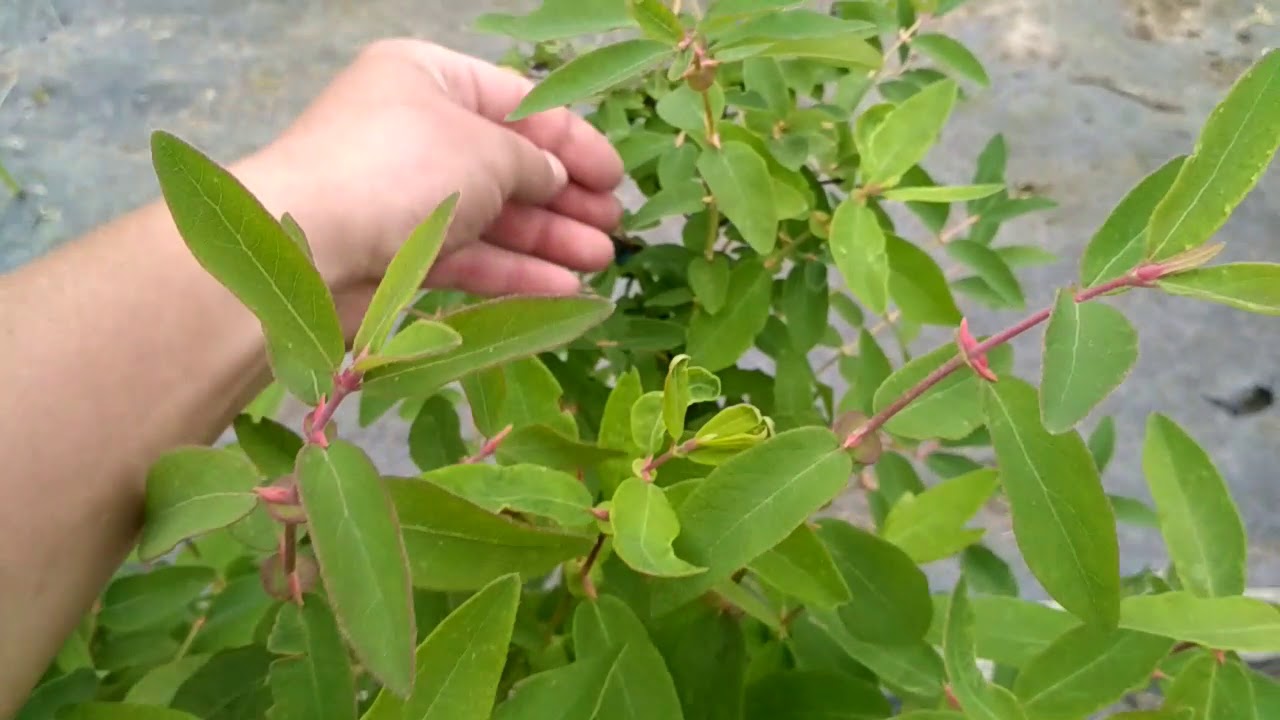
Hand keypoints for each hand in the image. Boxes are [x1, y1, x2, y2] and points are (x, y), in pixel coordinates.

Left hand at [237, 39, 624, 329]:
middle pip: (509, 164)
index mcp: (429, 78)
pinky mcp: (398, 253)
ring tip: (601, 264)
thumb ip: (533, 162)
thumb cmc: (399, 170)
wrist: (304, 243)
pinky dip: (514, 272)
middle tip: (614, 228)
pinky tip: (562, 290)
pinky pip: (468, 257)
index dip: (574, 142)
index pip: (519, 104)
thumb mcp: (485, 149)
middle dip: (566, 198)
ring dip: (549, 240)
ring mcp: (405, 195)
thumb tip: (555, 178)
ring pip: (492, 217)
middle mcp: (416, 131)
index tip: (615, 178)